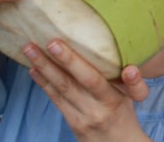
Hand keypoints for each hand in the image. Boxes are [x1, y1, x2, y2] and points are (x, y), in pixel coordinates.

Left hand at [23, 39, 150, 140]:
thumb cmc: (125, 115)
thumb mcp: (134, 98)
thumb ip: (132, 83)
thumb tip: (130, 68)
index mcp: (113, 100)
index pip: (93, 79)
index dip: (74, 62)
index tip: (58, 44)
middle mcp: (95, 109)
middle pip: (71, 83)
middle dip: (56, 61)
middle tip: (44, 42)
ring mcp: (80, 116)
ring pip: (60, 89)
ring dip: (43, 68)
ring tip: (29, 49)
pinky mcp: (71, 121)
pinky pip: (55, 99)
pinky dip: (43, 82)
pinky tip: (34, 69)